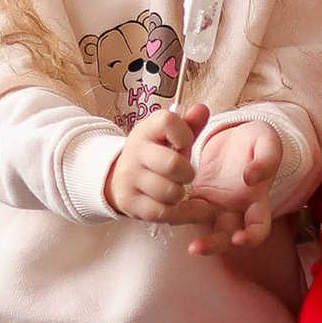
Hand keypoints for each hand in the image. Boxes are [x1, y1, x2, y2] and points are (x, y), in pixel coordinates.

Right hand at [104, 102, 208, 224]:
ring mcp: (129, 177)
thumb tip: (202, 109)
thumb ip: (190, 125)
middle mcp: (135, 151)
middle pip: (173, 164)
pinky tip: (179, 207)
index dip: (185, 136)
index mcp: (147, 129)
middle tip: (185, 175)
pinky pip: (162, 213)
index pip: (168, 122)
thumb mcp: (170, 137)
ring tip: (176, 190)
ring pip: (170, 192)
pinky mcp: (129, 202)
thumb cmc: (155, 155)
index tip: (183, 145)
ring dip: (180, 195)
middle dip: (188, 173)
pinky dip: (178, 213)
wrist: (119, 178)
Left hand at [184, 116, 282, 254]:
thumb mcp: (269, 143)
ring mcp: (215, 204)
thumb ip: (267, 160)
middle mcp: (235, 208)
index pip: (259, 227)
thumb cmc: (258, 141)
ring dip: (188, 233)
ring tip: (173, 227)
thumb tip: (251, 179)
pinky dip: (176, 212)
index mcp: (256, 200)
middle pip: (225, 237)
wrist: (237, 135)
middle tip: (195, 248)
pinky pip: (186, 209)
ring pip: (202, 227)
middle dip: (212, 246)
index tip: (239, 239)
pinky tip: (165, 208)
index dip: (252, 238)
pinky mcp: (198, 195)